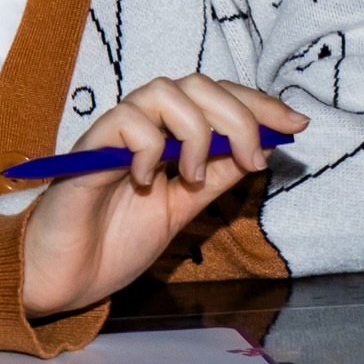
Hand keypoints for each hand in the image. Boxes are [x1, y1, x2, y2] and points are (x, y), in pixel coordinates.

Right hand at [20, 73, 307, 317]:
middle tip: (252, 159)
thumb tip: (263, 148)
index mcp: (167, 137)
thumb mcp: (183, 211)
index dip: (259, 104)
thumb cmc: (115, 243)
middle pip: (198, 85)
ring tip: (193, 176)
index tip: (296, 124)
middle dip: (239, 116)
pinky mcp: (88, 152)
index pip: (217, 98)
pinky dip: (148, 146)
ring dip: (195, 130)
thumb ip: (217, 178)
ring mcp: (115, 135)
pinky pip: (125, 121)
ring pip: (163, 91)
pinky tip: (148, 179)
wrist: (66, 279)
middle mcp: (143, 126)